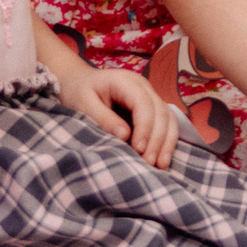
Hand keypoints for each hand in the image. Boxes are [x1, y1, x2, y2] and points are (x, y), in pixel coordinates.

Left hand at [57, 62, 176, 168]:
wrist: (77, 83)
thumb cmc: (78, 93)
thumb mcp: (83, 104)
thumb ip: (103, 118)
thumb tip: (125, 136)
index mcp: (126, 81)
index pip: (144, 104)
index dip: (145, 127)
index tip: (138, 149)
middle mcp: (143, 87)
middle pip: (161, 112)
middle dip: (157, 139)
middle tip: (149, 162)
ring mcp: (150, 96)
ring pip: (168, 118)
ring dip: (166, 142)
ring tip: (159, 165)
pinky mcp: (151, 109)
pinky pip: (166, 123)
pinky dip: (167, 141)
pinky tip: (162, 158)